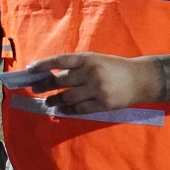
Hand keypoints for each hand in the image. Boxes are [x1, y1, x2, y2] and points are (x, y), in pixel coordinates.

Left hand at [25, 52, 158, 114]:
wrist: (140, 79)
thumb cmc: (113, 67)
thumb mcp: (95, 60)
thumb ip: (76, 66)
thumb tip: (51, 74)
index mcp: (87, 59)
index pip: (59, 60)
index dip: (43, 65)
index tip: (29, 69)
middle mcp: (90, 73)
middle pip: (60, 81)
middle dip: (44, 85)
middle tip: (34, 89)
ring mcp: (96, 89)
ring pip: (67, 97)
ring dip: (54, 100)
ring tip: (47, 102)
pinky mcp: (102, 104)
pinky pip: (79, 109)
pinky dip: (67, 110)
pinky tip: (60, 110)